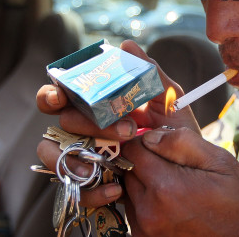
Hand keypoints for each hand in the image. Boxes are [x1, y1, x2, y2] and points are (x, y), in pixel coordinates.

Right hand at [35, 40, 199, 206]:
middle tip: (127, 129)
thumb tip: (127, 46)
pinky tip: (117, 189)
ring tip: (112, 159)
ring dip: (76, 157)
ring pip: (55, 156)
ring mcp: (85, 158)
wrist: (187, 171)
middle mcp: (85, 131)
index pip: (61, 96)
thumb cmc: (174, 130)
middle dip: (90, 124)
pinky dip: (92, 191)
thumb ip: (150, 73)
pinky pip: (76, 190)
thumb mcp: (169, 100)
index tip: (60, 96)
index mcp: (96, 106)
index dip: (51, 94)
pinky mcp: (91, 186)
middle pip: (63, 123)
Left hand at [121, 127, 238, 236]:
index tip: (163, 147)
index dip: (147, 142)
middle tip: (173, 167)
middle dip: (145, 163)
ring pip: (129, 190)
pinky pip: (134, 210)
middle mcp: (149, 210)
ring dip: (144, 183)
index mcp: (166, 186)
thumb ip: (182, 142)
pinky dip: (146, 203)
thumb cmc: (236, 202)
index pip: (133, 150)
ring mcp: (145, 228)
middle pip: (127, 170)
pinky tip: (170, 204)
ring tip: (174, 188)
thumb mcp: (219, 162)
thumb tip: (150, 135)